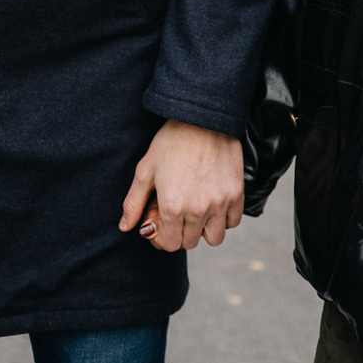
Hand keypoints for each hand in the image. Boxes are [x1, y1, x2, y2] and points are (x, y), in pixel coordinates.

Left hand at [119, 120, 243, 252]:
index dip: (163, 236)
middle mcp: (197, 210)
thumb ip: (133, 202)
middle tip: (179, 211)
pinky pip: (233, 221)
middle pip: (190, 242)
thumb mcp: (145, 169)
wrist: (202, 117)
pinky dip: (224, 218)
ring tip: (198, 210)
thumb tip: (125, 227)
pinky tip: (214, 202)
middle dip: (182, 231)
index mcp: (172, 207)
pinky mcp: (237, 193)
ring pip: (214, 237)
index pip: (170, 244)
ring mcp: (220, 203)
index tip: (163, 222)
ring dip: (205, 229)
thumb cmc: (171, 141)